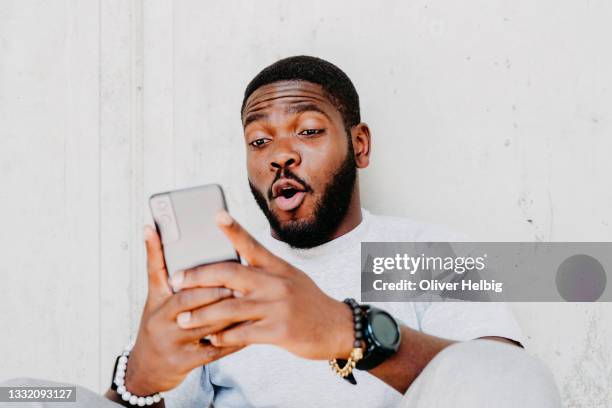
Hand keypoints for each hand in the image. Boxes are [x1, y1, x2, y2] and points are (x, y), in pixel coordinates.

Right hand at [124, 226, 241, 395]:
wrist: (146, 369)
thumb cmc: (157, 323)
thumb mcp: (155, 297)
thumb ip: (159, 265)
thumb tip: (151, 226)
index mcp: (156, 300)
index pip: (165, 277)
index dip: (179, 264)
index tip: (196, 253)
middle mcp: (160, 320)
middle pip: (189, 301)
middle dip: (215, 291)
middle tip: (239, 282)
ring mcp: (171, 342)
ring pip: (205, 325)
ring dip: (229, 314)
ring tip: (251, 303)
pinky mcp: (183, 362)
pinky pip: (213, 350)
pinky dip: (233, 340)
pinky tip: (250, 332)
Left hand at [170, 211, 353, 360]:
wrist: (337, 328)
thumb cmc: (309, 302)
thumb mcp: (291, 279)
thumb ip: (264, 274)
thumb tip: (231, 273)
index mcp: (278, 267)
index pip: (252, 244)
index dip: (233, 229)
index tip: (216, 215)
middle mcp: (276, 283)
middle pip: (230, 274)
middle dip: (198, 277)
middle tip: (175, 281)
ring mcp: (278, 307)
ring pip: (229, 308)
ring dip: (202, 314)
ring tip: (182, 319)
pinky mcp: (279, 331)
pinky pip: (242, 333)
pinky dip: (222, 337)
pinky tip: (210, 339)